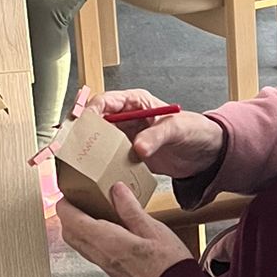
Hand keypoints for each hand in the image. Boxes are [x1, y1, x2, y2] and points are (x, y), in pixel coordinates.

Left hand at [56, 186, 193, 276]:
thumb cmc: (168, 263)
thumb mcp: (152, 228)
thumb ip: (131, 208)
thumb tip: (117, 190)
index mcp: (107, 241)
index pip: (72, 221)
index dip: (65, 204)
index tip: (69, 192)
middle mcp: (101, 254)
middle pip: (69, 233)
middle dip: (67, 215)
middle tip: (77, 199)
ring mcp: (104, 264)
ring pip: (77, 243)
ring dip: (77, 227)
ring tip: (90, 210)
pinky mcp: (111, 269)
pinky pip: (89, 251)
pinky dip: (88, 236)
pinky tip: (105, 228)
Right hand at [88, 88, 225, 176]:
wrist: (207, 154)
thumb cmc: (195, 132)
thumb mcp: (177, 130)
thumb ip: (156, 136)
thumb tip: (138, 148)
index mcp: (135, 103)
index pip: (104, 102)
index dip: (90, 112)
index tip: (81, 126)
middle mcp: (126, 118)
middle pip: (94, 121)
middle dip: (81, 132)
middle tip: (70, 146)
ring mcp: (125, 137)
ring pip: (97, 140)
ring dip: (87, 150)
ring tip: (76, 162)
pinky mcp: (128, 155)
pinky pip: (107, 158)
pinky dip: (99, 165)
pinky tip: (93, 174)